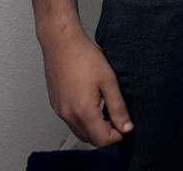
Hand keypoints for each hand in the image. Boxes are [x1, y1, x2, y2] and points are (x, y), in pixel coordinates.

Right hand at [42, 30, 133, 148]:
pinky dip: (82, 120)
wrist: (61, 43)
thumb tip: (127, 128)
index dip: (117, 135)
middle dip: (105, 133)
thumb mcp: (108, 80)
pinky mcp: (55, 105)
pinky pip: (70, 122)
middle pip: (90, 139)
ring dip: (93, 128)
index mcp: (84, 112)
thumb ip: (118, 107)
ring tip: (104, 108)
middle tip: (116, 116)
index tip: (125, 124)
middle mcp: (69, 116)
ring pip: (79, 132)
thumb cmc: (85, 57)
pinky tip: (90, 102)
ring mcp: (60, 112)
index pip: (102, 140)